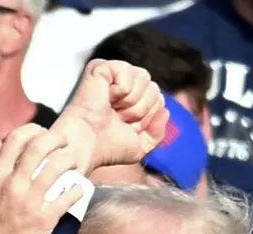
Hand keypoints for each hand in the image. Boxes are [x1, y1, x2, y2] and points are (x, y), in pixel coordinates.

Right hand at [0, 124, 84, 233]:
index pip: (16, 139)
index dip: (33, 130)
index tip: (41, 133)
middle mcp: (14, 184)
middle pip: (40, 147)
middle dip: (56, 139)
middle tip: (64, 142)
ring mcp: (30, 201)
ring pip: (56, 168)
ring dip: (68, 161)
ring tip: (73, 164)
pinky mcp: (44, 219)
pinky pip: (66, 198)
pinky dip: (76, 190)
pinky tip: (78, 190)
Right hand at [54, 58, 167, 172]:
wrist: (86, 145)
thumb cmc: (107, 147)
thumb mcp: (140, 146)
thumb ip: (158, 132)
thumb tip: (165, 110)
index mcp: (132, 100)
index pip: (159, 100)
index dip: (147, 118)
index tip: (126, 127)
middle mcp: (123, 84)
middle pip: (155, 88)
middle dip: (140, 110)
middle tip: (118, 118)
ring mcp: (112, 73)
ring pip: (145, 79)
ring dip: (131, 102)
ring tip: (112, 109)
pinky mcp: (102, 67)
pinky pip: (128, 73)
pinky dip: (121, 90)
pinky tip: (105, 98)